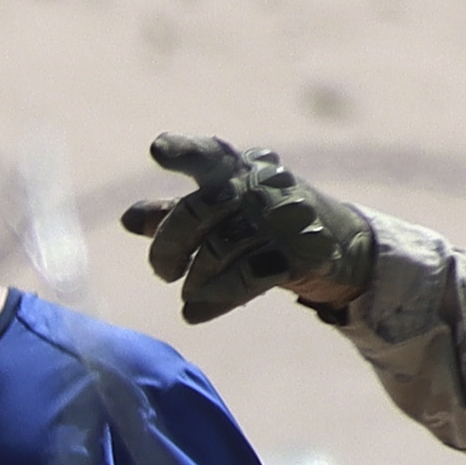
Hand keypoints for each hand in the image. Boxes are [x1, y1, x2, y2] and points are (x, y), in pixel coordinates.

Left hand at [122, 137, 383, 324]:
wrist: (338, 245)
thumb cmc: (262, 223)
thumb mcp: (219, 215)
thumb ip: (173, 214)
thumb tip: (128, 219)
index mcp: (238, 169)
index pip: (209, 154)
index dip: (183, 151)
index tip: (156, 150)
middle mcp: (262, 185)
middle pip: (200, 210)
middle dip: (169, 245)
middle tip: (162, 274)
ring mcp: (285, 217)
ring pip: (220, 249)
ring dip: (195, 279)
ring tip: (187, 294)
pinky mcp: (301, 253)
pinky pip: (246, 278)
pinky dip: (213, 300)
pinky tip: (193, 314)